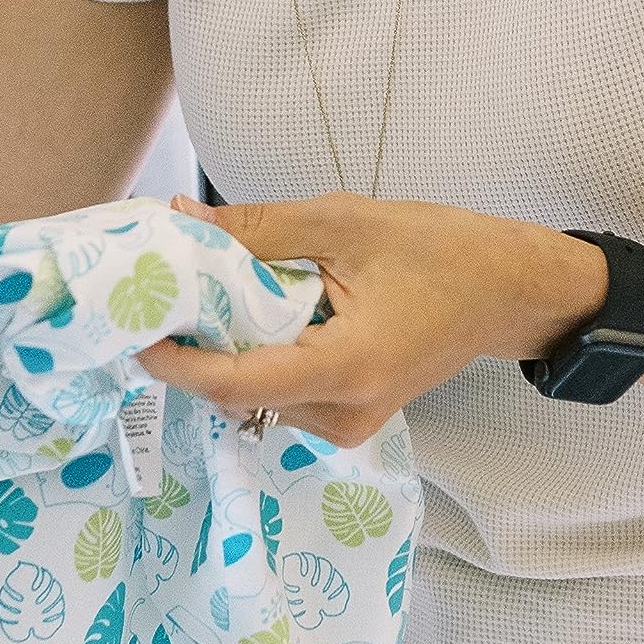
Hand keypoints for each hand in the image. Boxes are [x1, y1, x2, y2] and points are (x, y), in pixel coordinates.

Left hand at [136, 193, 607, 449]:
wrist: (509, 291)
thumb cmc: (444, 253)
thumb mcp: (346, 223)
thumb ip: (259, 228)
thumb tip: (181, 221)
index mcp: (346, 368)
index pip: (235, 383)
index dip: (175, 362)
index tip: (134, 329)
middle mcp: (343, 413)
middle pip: (238, 392)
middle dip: (198, 346)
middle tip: (167, 292)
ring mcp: (348, 422)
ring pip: (256, 395)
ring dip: (228, 349)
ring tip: (218, 292)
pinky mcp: (349, 415)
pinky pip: (282, 392)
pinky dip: (259, 355)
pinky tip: (261, 311)